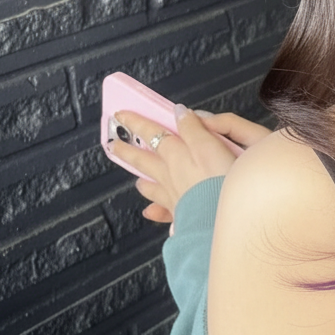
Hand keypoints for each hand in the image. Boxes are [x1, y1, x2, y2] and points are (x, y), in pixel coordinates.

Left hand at [108, 106, 271, 225]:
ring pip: (153, 187)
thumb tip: (179, 112)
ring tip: (137, 180)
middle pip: (145, 160)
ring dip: (144, 181)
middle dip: (129, 152)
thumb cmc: (219, 183)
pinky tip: (152, 212)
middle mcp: (170, 176)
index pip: (153, 134)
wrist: (219, 221)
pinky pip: (164, 212)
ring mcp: (174, 197)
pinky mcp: (183, 216)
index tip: (121, 116)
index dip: (138, 123)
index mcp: (176, 156)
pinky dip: (157, 211)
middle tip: (114, 145)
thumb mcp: (210, 146)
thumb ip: (193, 129)